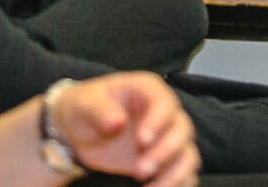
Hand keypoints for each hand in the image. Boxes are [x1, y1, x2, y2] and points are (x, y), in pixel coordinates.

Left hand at [59, 73, 197, 186]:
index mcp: (148, 90)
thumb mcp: (85, 103)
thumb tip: (117, 122)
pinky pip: (184, 173)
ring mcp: (167, 137)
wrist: (80, 128)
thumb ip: (100, 109)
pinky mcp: (165, 160)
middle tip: (139, 171)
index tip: (142, 141)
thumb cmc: (85, 108)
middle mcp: (164, 113)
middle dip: (165, 152)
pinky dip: (177, 183)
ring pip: (187, 154)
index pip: (164, 103)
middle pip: (182, 130)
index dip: (158, 122)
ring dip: (174, 174)